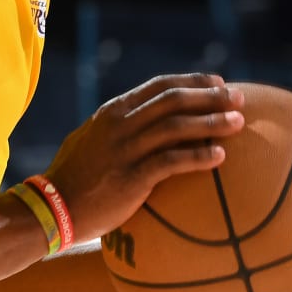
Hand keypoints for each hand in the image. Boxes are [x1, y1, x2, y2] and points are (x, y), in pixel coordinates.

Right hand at [42, 73, 244, 243]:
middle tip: (240, 99)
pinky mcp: (131, 177)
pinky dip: (199, 156)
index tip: (219, 84)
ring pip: (177, 126)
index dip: (193, 82)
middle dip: (210, 97)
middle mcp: (120, 124)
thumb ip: (118, 129)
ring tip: (239, 124)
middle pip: (174, 100)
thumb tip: (148, 124)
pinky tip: (220, 157)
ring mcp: (125, 150)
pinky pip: (172, 162)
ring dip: (211, 122)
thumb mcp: (92, 141)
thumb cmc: (75, 178)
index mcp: (113, 112)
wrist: (52, 209)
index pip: (160, 86)